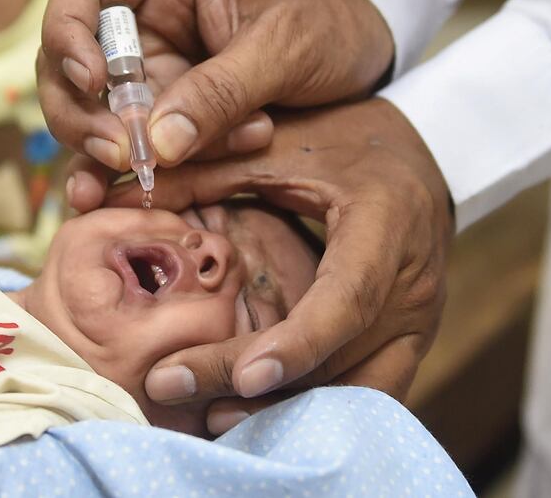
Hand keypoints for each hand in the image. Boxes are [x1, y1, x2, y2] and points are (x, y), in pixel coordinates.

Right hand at [38, 0, 393, 203]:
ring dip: (113, 152)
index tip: (92, 80)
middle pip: (69, 64)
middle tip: (121, 153)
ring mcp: (153, 75)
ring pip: (96, 115)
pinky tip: (112, 202)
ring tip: (150, 178)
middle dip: (84, 114)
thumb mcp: (283, 49)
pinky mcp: (168, 117)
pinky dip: (123, 175)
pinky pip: (133, 146)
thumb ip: (221, 91)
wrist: (360, 59)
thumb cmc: (327, 27)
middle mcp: (146, 26)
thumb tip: (156, 145)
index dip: (67, 34)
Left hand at [98, 98, 453, 433]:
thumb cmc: (344, 137)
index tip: (244, 376)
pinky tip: (256, 408)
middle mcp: (414, 282)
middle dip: (260, 388)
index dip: (299, 342)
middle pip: (342, 359)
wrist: (415, 153)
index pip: (349, 296)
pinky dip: (312, 404)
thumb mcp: (280, 140)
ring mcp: (419, 318)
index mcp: (387, 221)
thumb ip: (208, 161)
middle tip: (173, 386)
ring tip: (208, 413)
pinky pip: (368, 389)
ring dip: (287, 410)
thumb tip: (130, 180)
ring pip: (359, 391)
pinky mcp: (410, 337)